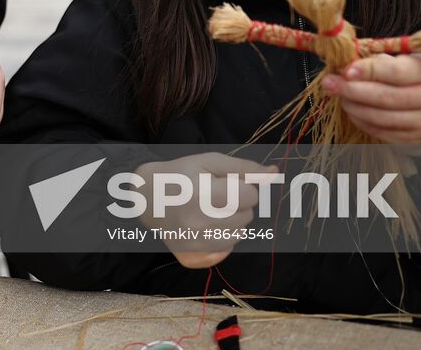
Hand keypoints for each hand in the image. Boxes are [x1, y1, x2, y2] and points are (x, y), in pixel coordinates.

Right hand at [134, 153, 274, 268]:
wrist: (146, 196)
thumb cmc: (179, 174)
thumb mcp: (209, 162)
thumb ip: (243, 168)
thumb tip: (274, 173)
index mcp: (201, 195)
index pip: (250, 196)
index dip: (241, 186)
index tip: (224, 183)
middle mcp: (196, 224)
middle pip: (246, 216)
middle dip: (237, 203)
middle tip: (214, 195)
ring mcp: (193, 244)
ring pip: (238, 235)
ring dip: (231, 221)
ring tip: (210, 210)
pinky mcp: (190, 257)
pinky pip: (224, 252)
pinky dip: (222, 239)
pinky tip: (207, 226)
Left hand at [322, 53, 420, 148]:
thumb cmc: (411, 80)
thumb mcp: (402, 62)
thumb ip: (377, 62)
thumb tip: (346, 65)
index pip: (395, 71)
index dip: (368, 71)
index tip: (346, 71)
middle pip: (386, 96)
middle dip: (353, 90)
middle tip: (330, 84)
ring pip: (381, 117)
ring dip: (354, 107)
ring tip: (340, 97)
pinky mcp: (415, 141)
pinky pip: (381, 132)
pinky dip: (362, 121)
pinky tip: (353, 111)